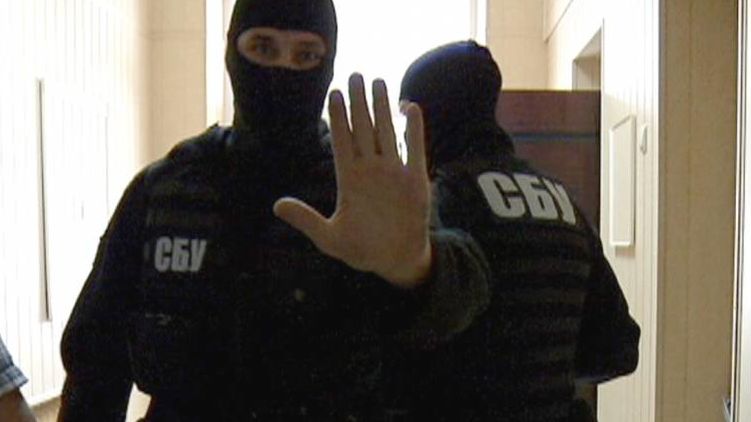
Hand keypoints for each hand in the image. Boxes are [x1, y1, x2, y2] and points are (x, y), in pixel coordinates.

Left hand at [273, 73, 431, 287]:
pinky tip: (409, 107)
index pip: (341, 141)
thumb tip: (277, 205)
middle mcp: (370, 170)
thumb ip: (306, 220)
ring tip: (379, 82)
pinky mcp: (415, 179)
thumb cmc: (361, 250)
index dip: (337, 118)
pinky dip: (413, 129)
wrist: (395, 260)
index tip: (333, 94)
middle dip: (358, 103)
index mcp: (349, 180)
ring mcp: (393, 172)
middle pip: (363, 129)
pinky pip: (414, 148)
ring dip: (383, 108)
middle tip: (354, 75)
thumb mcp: (328, 238)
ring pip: (387, 132)